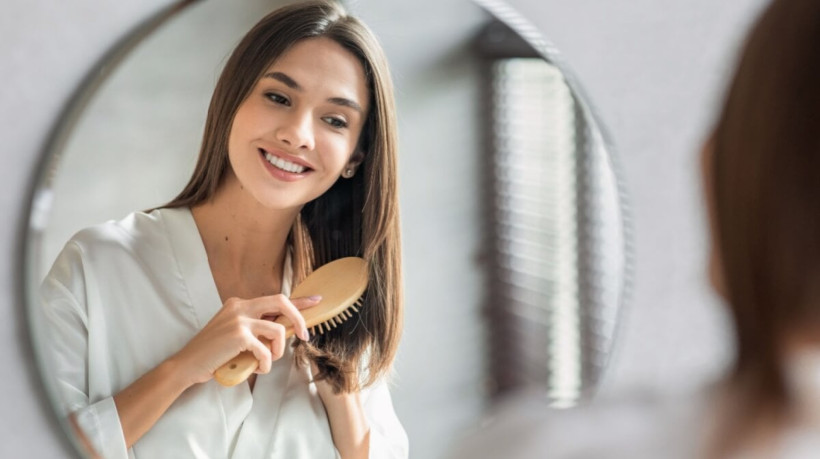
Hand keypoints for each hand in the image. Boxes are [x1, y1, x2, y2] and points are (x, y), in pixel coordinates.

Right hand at [170, 294, 318, 385]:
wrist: (188, 364)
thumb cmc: (213, 354)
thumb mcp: (236, 335)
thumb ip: (256, 329)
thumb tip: (284, 331)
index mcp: (239, 304)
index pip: (275, 299)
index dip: (299, 301)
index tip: (316, 301)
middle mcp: (240, 306)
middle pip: (281, 301)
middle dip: (298, 318)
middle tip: (304, 336)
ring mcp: (239, 319)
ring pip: (278, 329)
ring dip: (279, 349)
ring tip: (268, 361)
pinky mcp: (239, 335)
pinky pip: (266, 349)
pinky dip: (267, 363)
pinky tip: (258, 368)